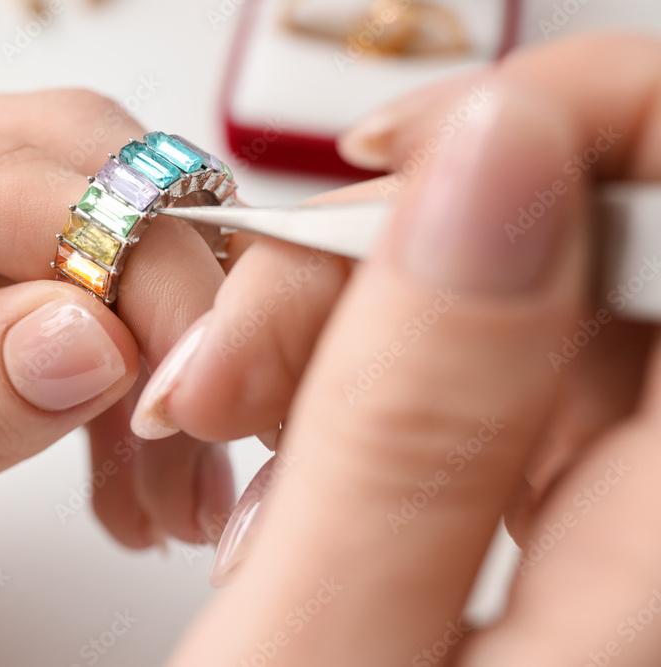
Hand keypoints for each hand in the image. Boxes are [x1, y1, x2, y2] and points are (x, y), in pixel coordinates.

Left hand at [0, 90, 232, 664]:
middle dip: (154, 287)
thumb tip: (95, 340)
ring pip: (65, 231)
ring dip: (144, 344)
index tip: (192, 372)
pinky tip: (120, 466)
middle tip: (203, 414)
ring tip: (169, 483)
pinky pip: (39, 295)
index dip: (119, 259)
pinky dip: (105, 376)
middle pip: (48, 164)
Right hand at [157, 34, 660, 664]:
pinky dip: (354, 386)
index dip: (585, 134)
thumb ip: (419, 415)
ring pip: (513, 328)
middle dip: (391, 258)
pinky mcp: (532, 544)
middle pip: (586, 277)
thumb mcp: (320, 655)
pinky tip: (276, 445)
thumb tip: (493, 163)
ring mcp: (609, 549)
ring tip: (225, 402)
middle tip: (238, 335)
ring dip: (347, 326)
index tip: (411, 154)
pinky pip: (471, 397)